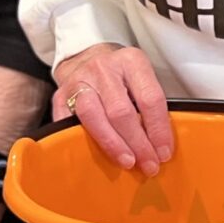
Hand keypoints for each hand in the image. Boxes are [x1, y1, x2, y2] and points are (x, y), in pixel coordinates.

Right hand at [51, 44, 172, 173]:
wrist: (86, 58)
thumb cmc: (120, 75)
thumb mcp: (141, 77)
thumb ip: (150, 105)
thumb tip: (161, 145)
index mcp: (131, 61)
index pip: (150, 98)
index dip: (158, 129)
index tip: (164, 152)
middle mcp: (103, 68)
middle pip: (121, 111)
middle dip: (138, 143)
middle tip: (149, 164)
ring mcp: (78, 81)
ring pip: (93, 116)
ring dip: (113, 144)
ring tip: (127, 162)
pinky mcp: (59, 97)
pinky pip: (69, 125)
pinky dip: (84, 143)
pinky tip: (98, 156)